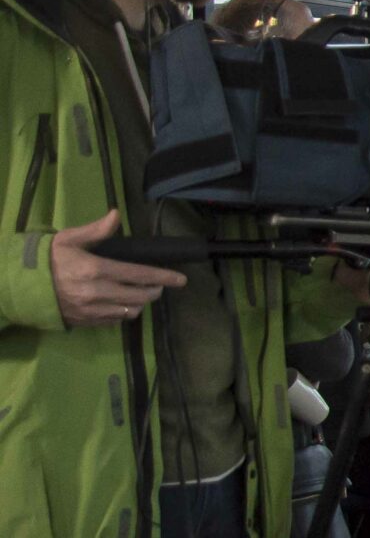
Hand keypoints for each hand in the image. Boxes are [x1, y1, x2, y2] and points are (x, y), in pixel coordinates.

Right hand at [48, 210, 186, 328]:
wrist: (21, 286)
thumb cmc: (48, 259)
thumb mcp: (69, 239)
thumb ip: (95, 230)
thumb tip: (116, 215)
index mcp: (95, 270)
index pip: (138, 275)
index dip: (163, 277)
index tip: (180, 279)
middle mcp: (96, 293)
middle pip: (139, 296)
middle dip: (155, 290)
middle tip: (159, 284)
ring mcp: (91, 310)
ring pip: (130, 311)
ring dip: (141, 302)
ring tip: (142, 293)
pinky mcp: (85, 322)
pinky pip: (115, 321)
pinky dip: (124, 312)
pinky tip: (124, 303)